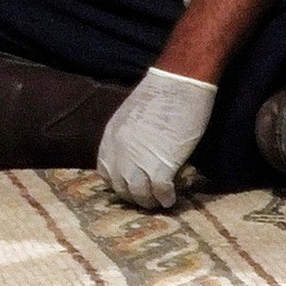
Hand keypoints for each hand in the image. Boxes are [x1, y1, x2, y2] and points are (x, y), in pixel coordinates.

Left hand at [97, 66, 215, 208]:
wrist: (179, 83)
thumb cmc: (161, 93)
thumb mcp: (132, 115)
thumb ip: (128, 135)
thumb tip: (138, 151)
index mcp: (111, 137)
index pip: (105, 171)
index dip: (118, 183)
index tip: (130, 186)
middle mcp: (120, 152)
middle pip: (121, 186)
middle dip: (133, 196)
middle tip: (146, 199)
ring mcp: (140, 160)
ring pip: (138, 194)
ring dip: (149, 202)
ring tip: (158, 203)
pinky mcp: (162, 165)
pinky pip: (160, 191)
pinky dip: (165, 199)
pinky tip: (171, 199)